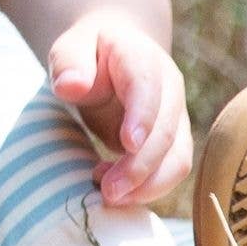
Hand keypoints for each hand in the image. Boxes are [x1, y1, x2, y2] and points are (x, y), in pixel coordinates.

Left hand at [49, 9, 191, 205]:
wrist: (110, 54)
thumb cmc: (87, 53)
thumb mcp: (70, 50)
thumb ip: (69, 64)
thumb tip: (70, 86)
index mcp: (143, 59)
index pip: (148, 88)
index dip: (142, 117)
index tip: (128, 144)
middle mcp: (169, 89)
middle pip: (166, 131)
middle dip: (140, 166)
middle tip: (108, 191)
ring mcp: (176, 116)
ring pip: (178, 158)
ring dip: (148, 184)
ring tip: (109, 196)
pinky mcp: (172, 141)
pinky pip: (170, 170)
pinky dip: (147, 187)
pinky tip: (114, 189)